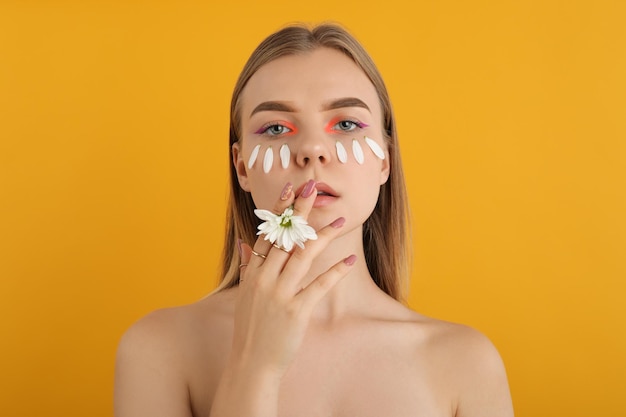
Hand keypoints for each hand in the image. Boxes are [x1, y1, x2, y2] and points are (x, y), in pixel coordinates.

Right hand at [232, 179, 354, 377]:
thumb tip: (244, 242)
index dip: (279, 210)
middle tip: (312, 187)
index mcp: (253, 273)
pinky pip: (319, 286)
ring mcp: (279, 295)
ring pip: (303, 256)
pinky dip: (335, 272)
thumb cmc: (251, 329)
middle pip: (285, 237)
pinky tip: (351, 261)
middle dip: (300, 211)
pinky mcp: (296, 311)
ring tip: (339, 221)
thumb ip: (247, 266)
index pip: (267, 233)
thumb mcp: (244, 295)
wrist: (251, 363)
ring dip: (322, 236)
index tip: (289, 189)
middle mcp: (264, 279)